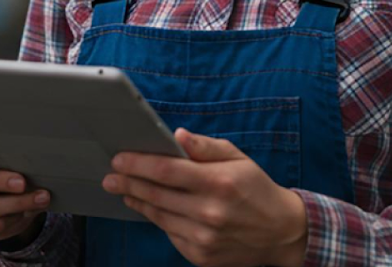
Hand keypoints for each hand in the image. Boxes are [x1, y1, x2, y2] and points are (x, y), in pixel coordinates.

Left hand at [102, 128, 308, 266]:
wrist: (281, 232)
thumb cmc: (256, 189)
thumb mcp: (238, 158)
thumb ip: (206, 147)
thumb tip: (177, 136)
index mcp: (219, 183)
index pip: (166, 171)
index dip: (137, 164)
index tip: (119, 159)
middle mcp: (210, 212)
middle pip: (156, 195)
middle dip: (128, 183)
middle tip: (110, 176)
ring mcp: (205, 238)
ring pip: (159, 216)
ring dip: (138, 201)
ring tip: (125, 189)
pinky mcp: (202, 256)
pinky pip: (170, 234)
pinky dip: (158, 219)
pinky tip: (150, 208)